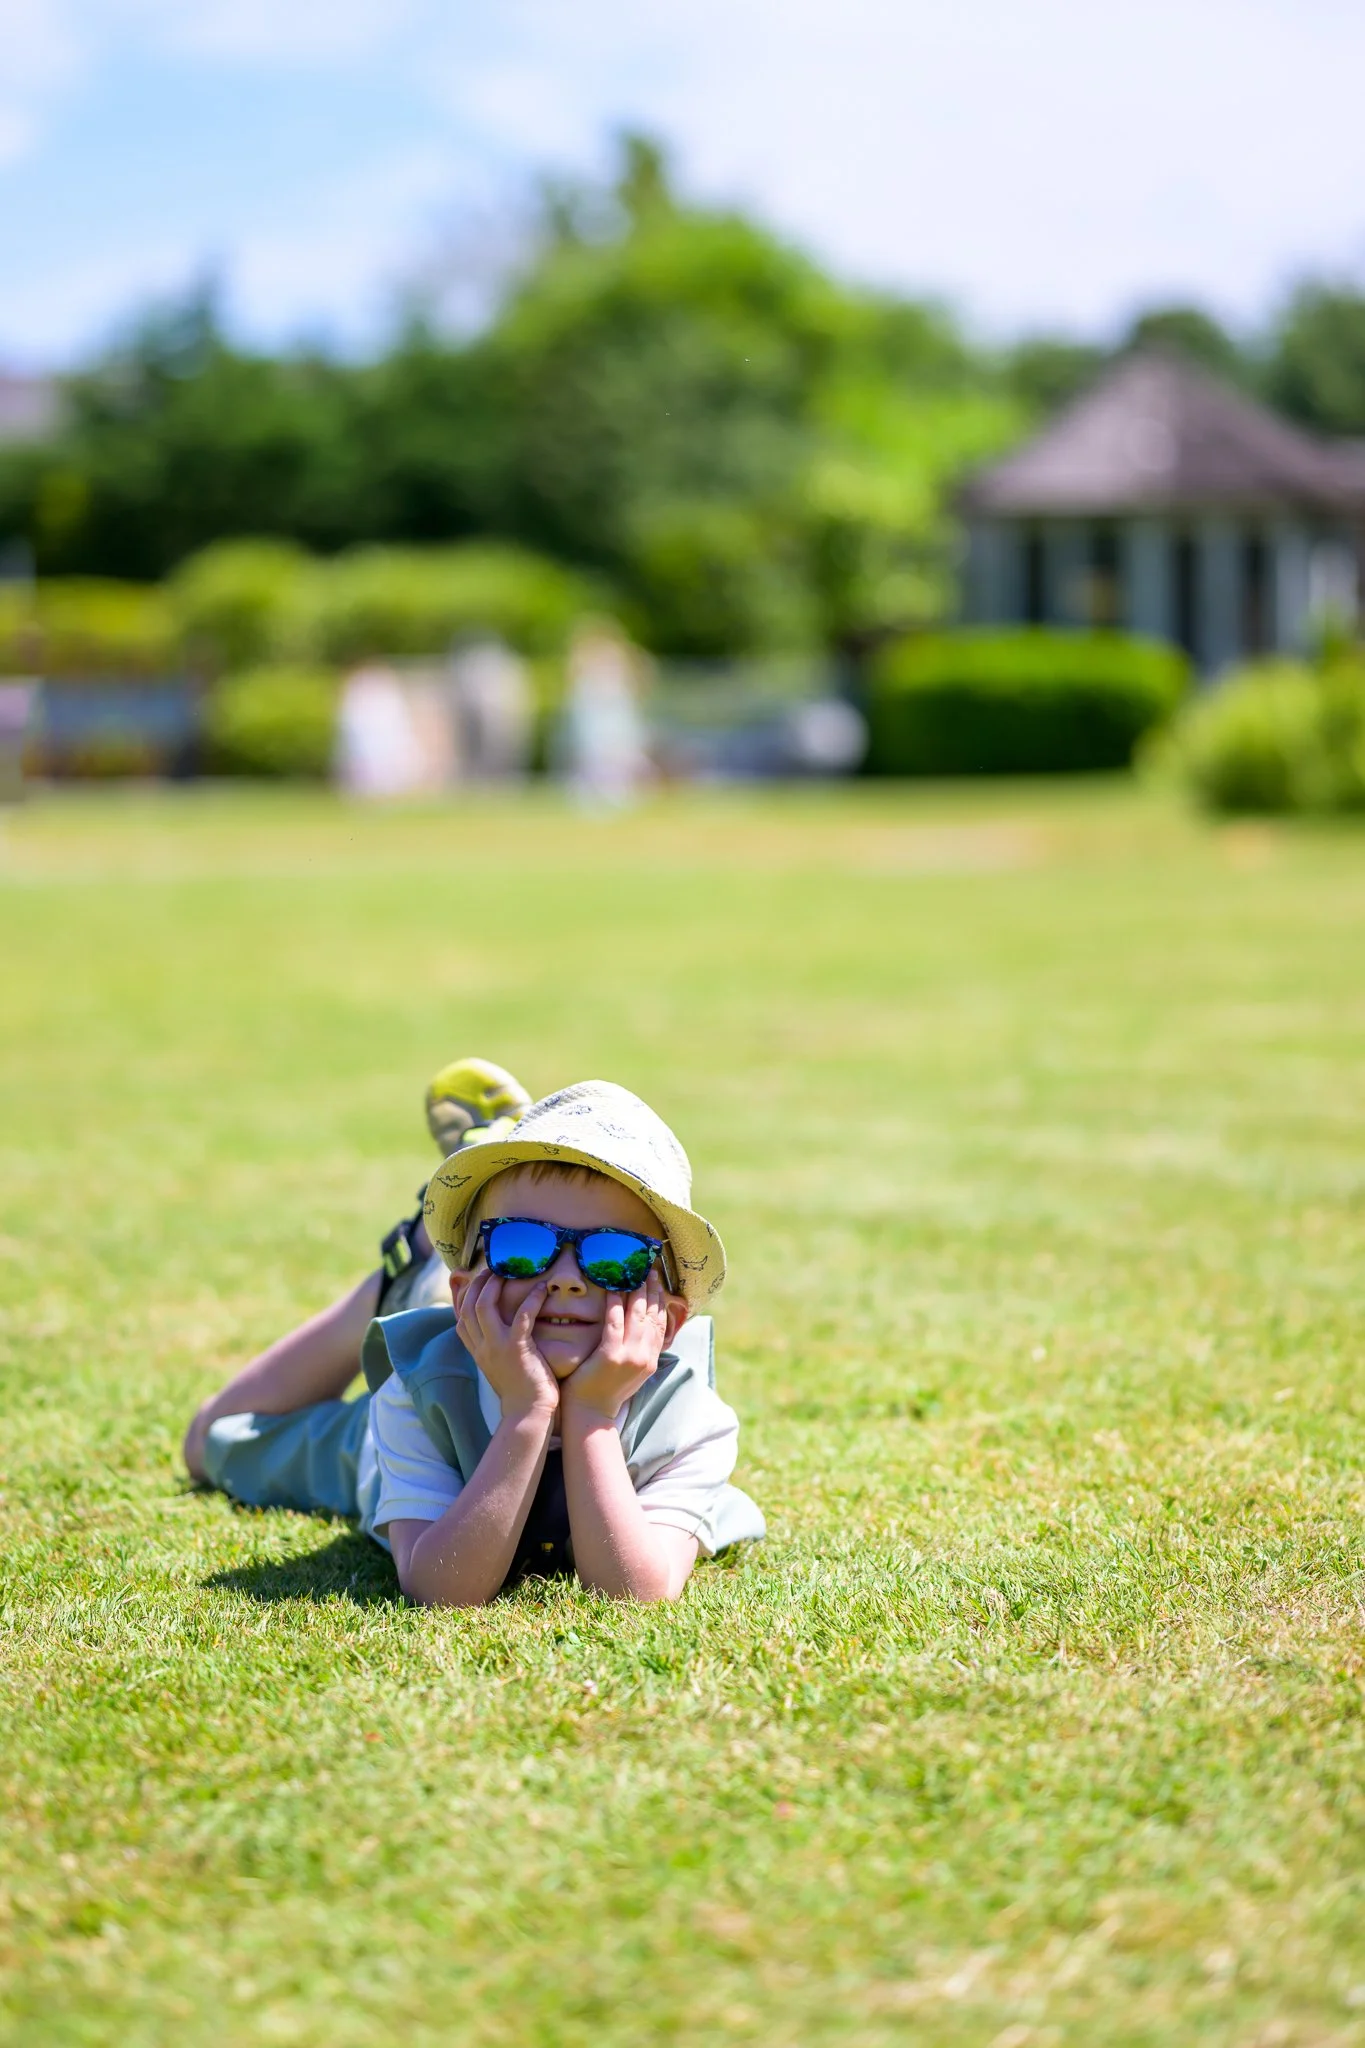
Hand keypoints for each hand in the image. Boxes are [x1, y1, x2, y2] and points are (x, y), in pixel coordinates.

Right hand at [454, 1271, 558, 1421]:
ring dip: (494, 1285)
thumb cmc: (520, 1388)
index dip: (464, 1295)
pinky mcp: (517, 1350)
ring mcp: (497, 1348)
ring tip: (509, 1271)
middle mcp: (481, 1347)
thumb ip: (494, 1346)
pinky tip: (541, 1289)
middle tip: (493, 1267)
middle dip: (478, 1282)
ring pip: (484, 1306)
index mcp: (477, 1351)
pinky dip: (530, 1299)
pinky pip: (521, 1317)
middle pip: (468, 1306)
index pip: (459, 1317)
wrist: (528, 1413)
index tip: (474, 1278)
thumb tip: (496, 1330)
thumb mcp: (499, 1366)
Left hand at [561, 1270, 673, 1422]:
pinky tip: (612, 1290)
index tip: (659, 1282)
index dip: (661, 1300)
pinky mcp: (611, 1355)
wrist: (591, 1413)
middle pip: (652, 1314)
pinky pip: (614, 1322)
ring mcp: (630, 1355)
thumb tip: (642, 1327)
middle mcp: (645, 1356)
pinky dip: (614, 1304)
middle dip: (652, 1289)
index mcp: (651, 1359)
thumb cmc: (606, 1390)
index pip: (661, 1323)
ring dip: (636, 1291)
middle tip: (649, 1270)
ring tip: (634, 1274)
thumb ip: (640, 1349)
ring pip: (637, 1315)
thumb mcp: (632, 1371)